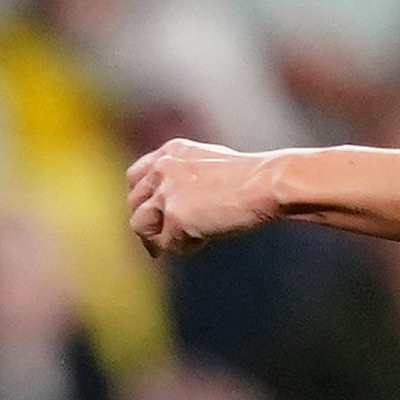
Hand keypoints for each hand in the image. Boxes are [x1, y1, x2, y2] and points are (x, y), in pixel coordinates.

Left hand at [125, 141, 285, 256]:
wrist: (266, 183)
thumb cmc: (251, 177)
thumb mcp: (210, 163)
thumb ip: (186, 176)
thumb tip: (174, 206)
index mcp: (171, 152)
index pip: (136, 176)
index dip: (140, 199)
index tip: (149, 215)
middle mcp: (162, 168)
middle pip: (134, 203)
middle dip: (146, 224)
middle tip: (157, 244)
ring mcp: (166, 192)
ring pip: (140, 225)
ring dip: (159, 239)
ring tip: (184, 243)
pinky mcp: (174, 216)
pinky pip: (167, 243)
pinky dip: (185, 247)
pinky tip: (204, 241)